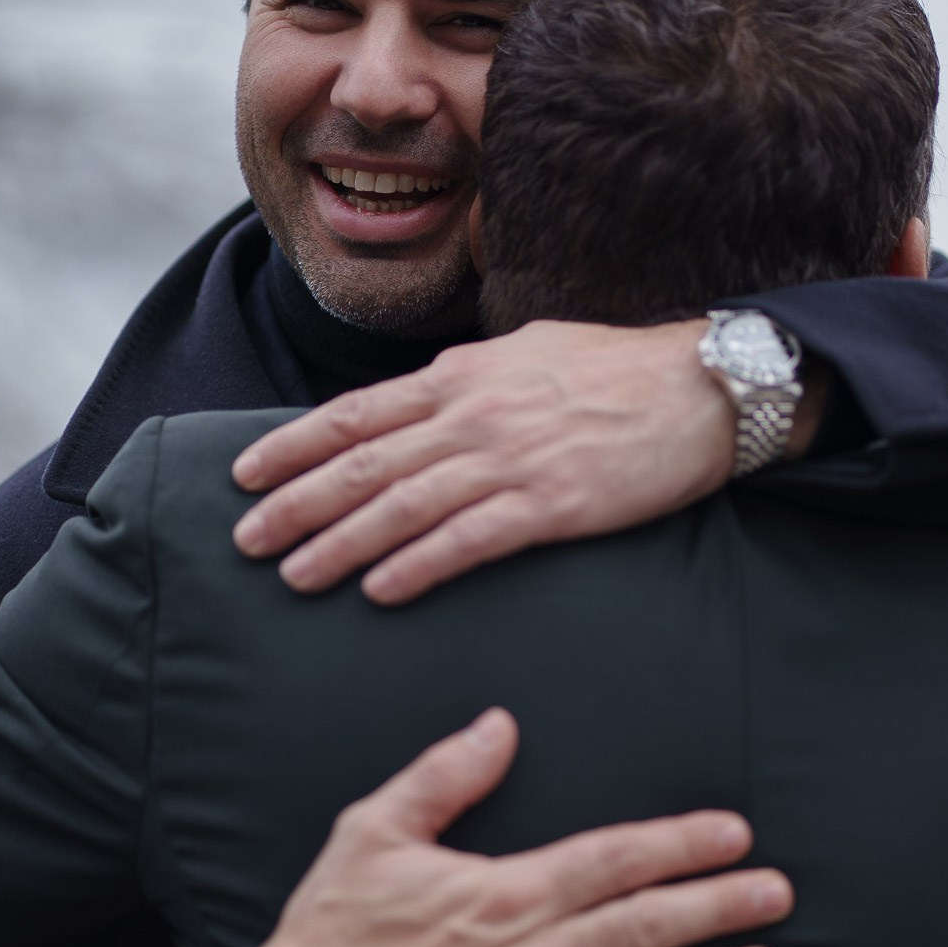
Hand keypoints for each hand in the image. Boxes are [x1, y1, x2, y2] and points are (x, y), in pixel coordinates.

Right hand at [209, 709, 791, 946]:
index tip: (732, 835)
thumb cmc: (333, 930)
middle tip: (777, 894)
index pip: (615, 860)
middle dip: (720, 907)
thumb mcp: (373, 832)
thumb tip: (500, 724)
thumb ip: (443, 775)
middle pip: (647, 927)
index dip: (680, 845)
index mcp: (504, 894)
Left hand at [234, 318, 738, 602]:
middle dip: (296, 503)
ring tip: (295, 576)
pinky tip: (382, 591)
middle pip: (364, 462)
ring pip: (404, 505)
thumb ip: (466, 384)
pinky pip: (470, 539)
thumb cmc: (615, 372)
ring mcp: (512, 458)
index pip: (356, 414)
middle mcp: (474, 415)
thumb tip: (419, 403)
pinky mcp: (553, 504)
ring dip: (342, 543)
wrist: (703, 386)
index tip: (245, 475)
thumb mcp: (525, 356)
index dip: (294, 447)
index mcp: (462, 378)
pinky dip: (419, 564)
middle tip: (246, 540)